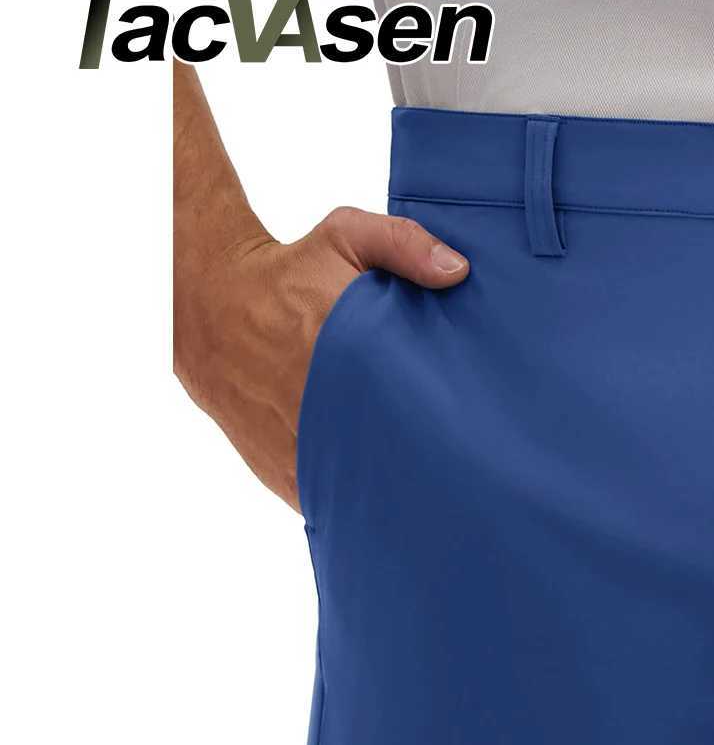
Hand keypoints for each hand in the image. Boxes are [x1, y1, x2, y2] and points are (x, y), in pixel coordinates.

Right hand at [173, 206, 468, 511]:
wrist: (206, 307)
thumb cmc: (285, 272)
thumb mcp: (342, 238)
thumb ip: (403, 245)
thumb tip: (457, 271)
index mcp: (347, 357)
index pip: (414, 410)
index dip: (447, 428)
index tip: (476, 438)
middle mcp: (323, 411)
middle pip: (395, 462)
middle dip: (428, 469)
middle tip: (465, 477)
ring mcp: (301, 451)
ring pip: (362, 493)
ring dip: (392, 493)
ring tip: (429, 498)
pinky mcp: (282, 475)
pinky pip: (328, 505)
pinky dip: (353, 506)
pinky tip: (383, 506)